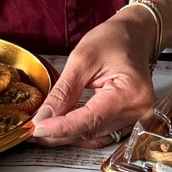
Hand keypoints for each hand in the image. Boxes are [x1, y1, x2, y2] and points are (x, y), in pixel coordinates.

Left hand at [30, 9, 157, 148]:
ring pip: (94, 136)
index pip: (90, 120)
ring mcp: (135, 117)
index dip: (60, 127)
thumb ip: (63, 92)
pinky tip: (62, 125)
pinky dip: (80, 130)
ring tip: (43, 127)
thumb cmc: (113, 40)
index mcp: (130, 93)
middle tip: (32, 129)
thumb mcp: (81, 59)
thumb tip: (43, 117)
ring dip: (67, 134)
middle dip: (60, 133)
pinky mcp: (128, 119)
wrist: (133, 35)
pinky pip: (100, 132)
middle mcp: (138, 110)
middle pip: (91, 131)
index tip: (36, 128)